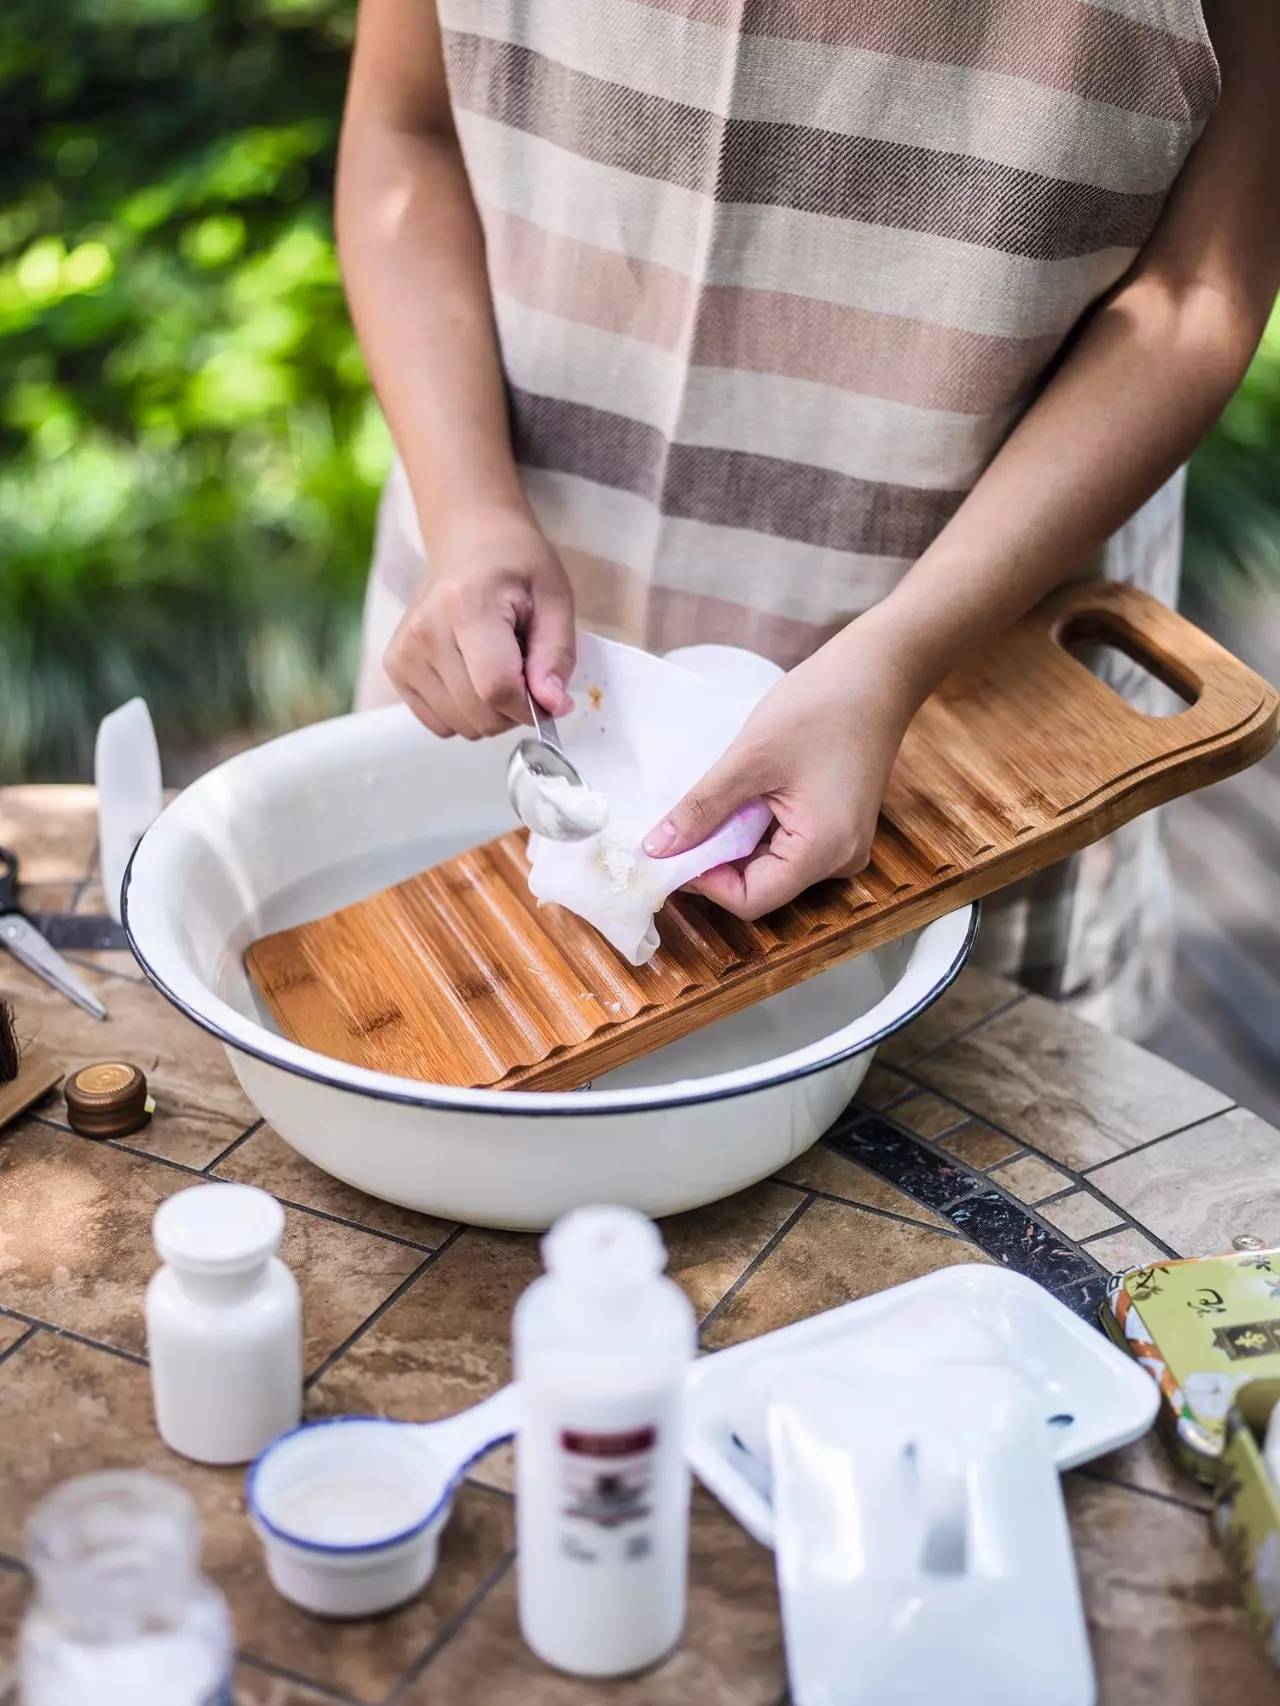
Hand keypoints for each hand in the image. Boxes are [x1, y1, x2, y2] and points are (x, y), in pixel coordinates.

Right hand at [384, 508, 575, 737]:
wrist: (469, 541)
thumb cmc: (515, 566)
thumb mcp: (555, 600)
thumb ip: (557, 655)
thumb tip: (552, 706)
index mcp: (467, 608)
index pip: (497, 687)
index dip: (531, 707)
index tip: (549, 696)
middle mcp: (425, 632)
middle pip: (479, 714)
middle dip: (514, 710)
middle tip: (525, 673)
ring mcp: (404, 653)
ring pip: (461, 726)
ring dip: (490, 713)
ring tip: (496, 666)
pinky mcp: (395, 668)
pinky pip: (440, 724)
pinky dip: (465, 713)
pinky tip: (472, 676)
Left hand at [642, 621, 924, 918]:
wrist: (875, 673)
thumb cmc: (820, 707)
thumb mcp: (749, 759)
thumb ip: (702, 809)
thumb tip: (656, 850)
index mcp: (824, 851)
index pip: (750, 900)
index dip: (704, 881)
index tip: (670, 850)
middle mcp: (839, 861)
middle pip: (760, 886)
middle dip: (716, 859)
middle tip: (685, 820)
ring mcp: (841, 845)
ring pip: (769, 865)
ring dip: (734, 841)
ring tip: (720, 796)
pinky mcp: (837, 827)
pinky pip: (786, 845)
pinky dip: (755, 827)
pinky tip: (746, 793)